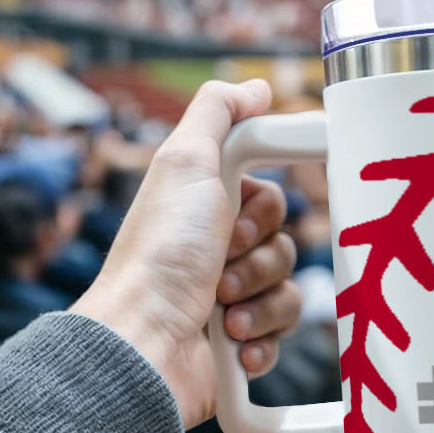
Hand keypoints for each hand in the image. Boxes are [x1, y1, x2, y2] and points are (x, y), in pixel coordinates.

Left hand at [72, 79, 301, 428]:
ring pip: (289, 291)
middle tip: (219, 268)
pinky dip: (262, 341)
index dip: (263, 212)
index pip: (272, 201)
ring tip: (224, 313)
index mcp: (206, 212)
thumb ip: (218, 112)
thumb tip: (256, 88)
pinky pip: (283, 334)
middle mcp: (217, 254)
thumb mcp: (184, 161)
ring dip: (260, 301)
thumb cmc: (159, 254)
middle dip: (258, 260)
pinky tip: (234, 344)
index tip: (235, 220)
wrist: (144, 341)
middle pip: (285, 245)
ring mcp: (231, 301)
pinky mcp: (241, 344)